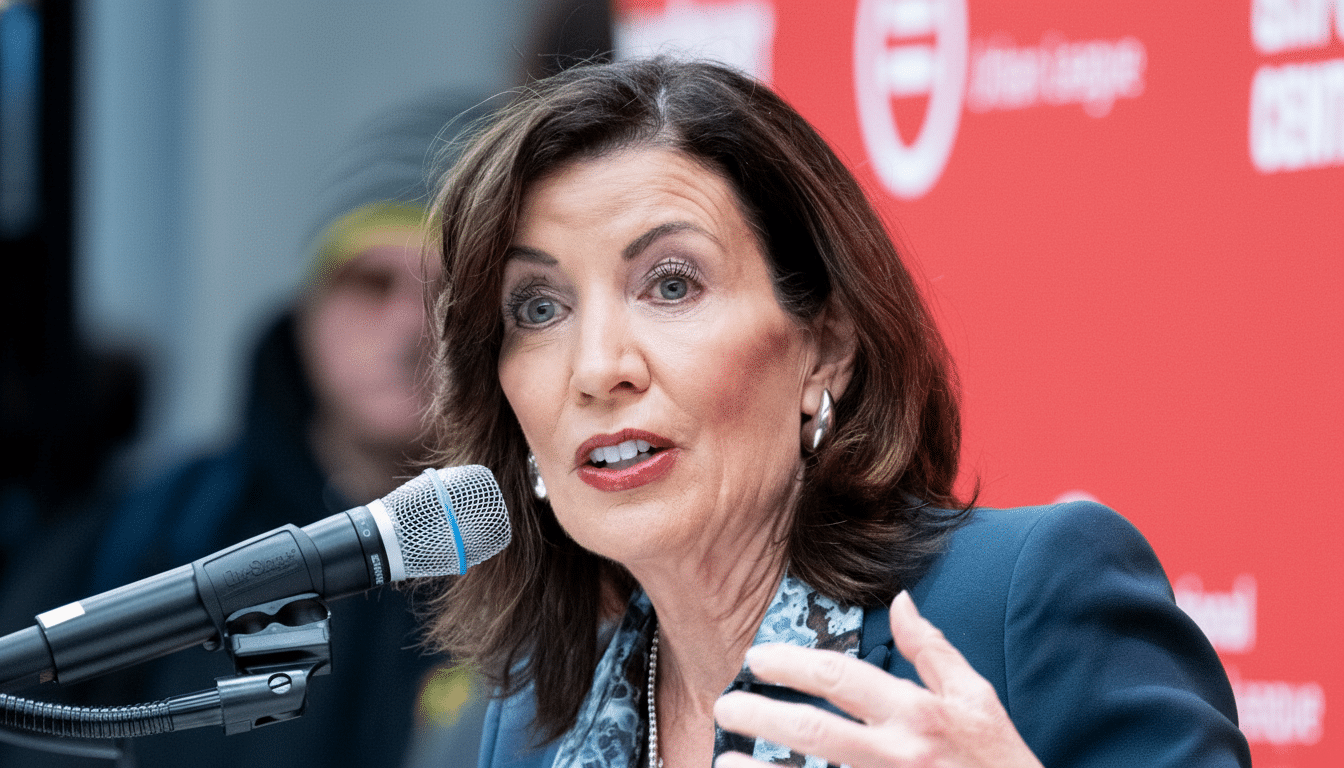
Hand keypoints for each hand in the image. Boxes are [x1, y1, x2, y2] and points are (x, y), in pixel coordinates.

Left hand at [712, 591, 1041, 767]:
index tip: (758, 658)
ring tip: (724, 758)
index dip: (792, 664)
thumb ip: (934, 651)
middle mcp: (899, 754)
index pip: (841, 678)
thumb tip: (901, 601)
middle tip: (727, 702)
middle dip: (762, 712)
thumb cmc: (1000, 763)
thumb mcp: (977, 700)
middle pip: (813, 729)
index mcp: (920, 714)